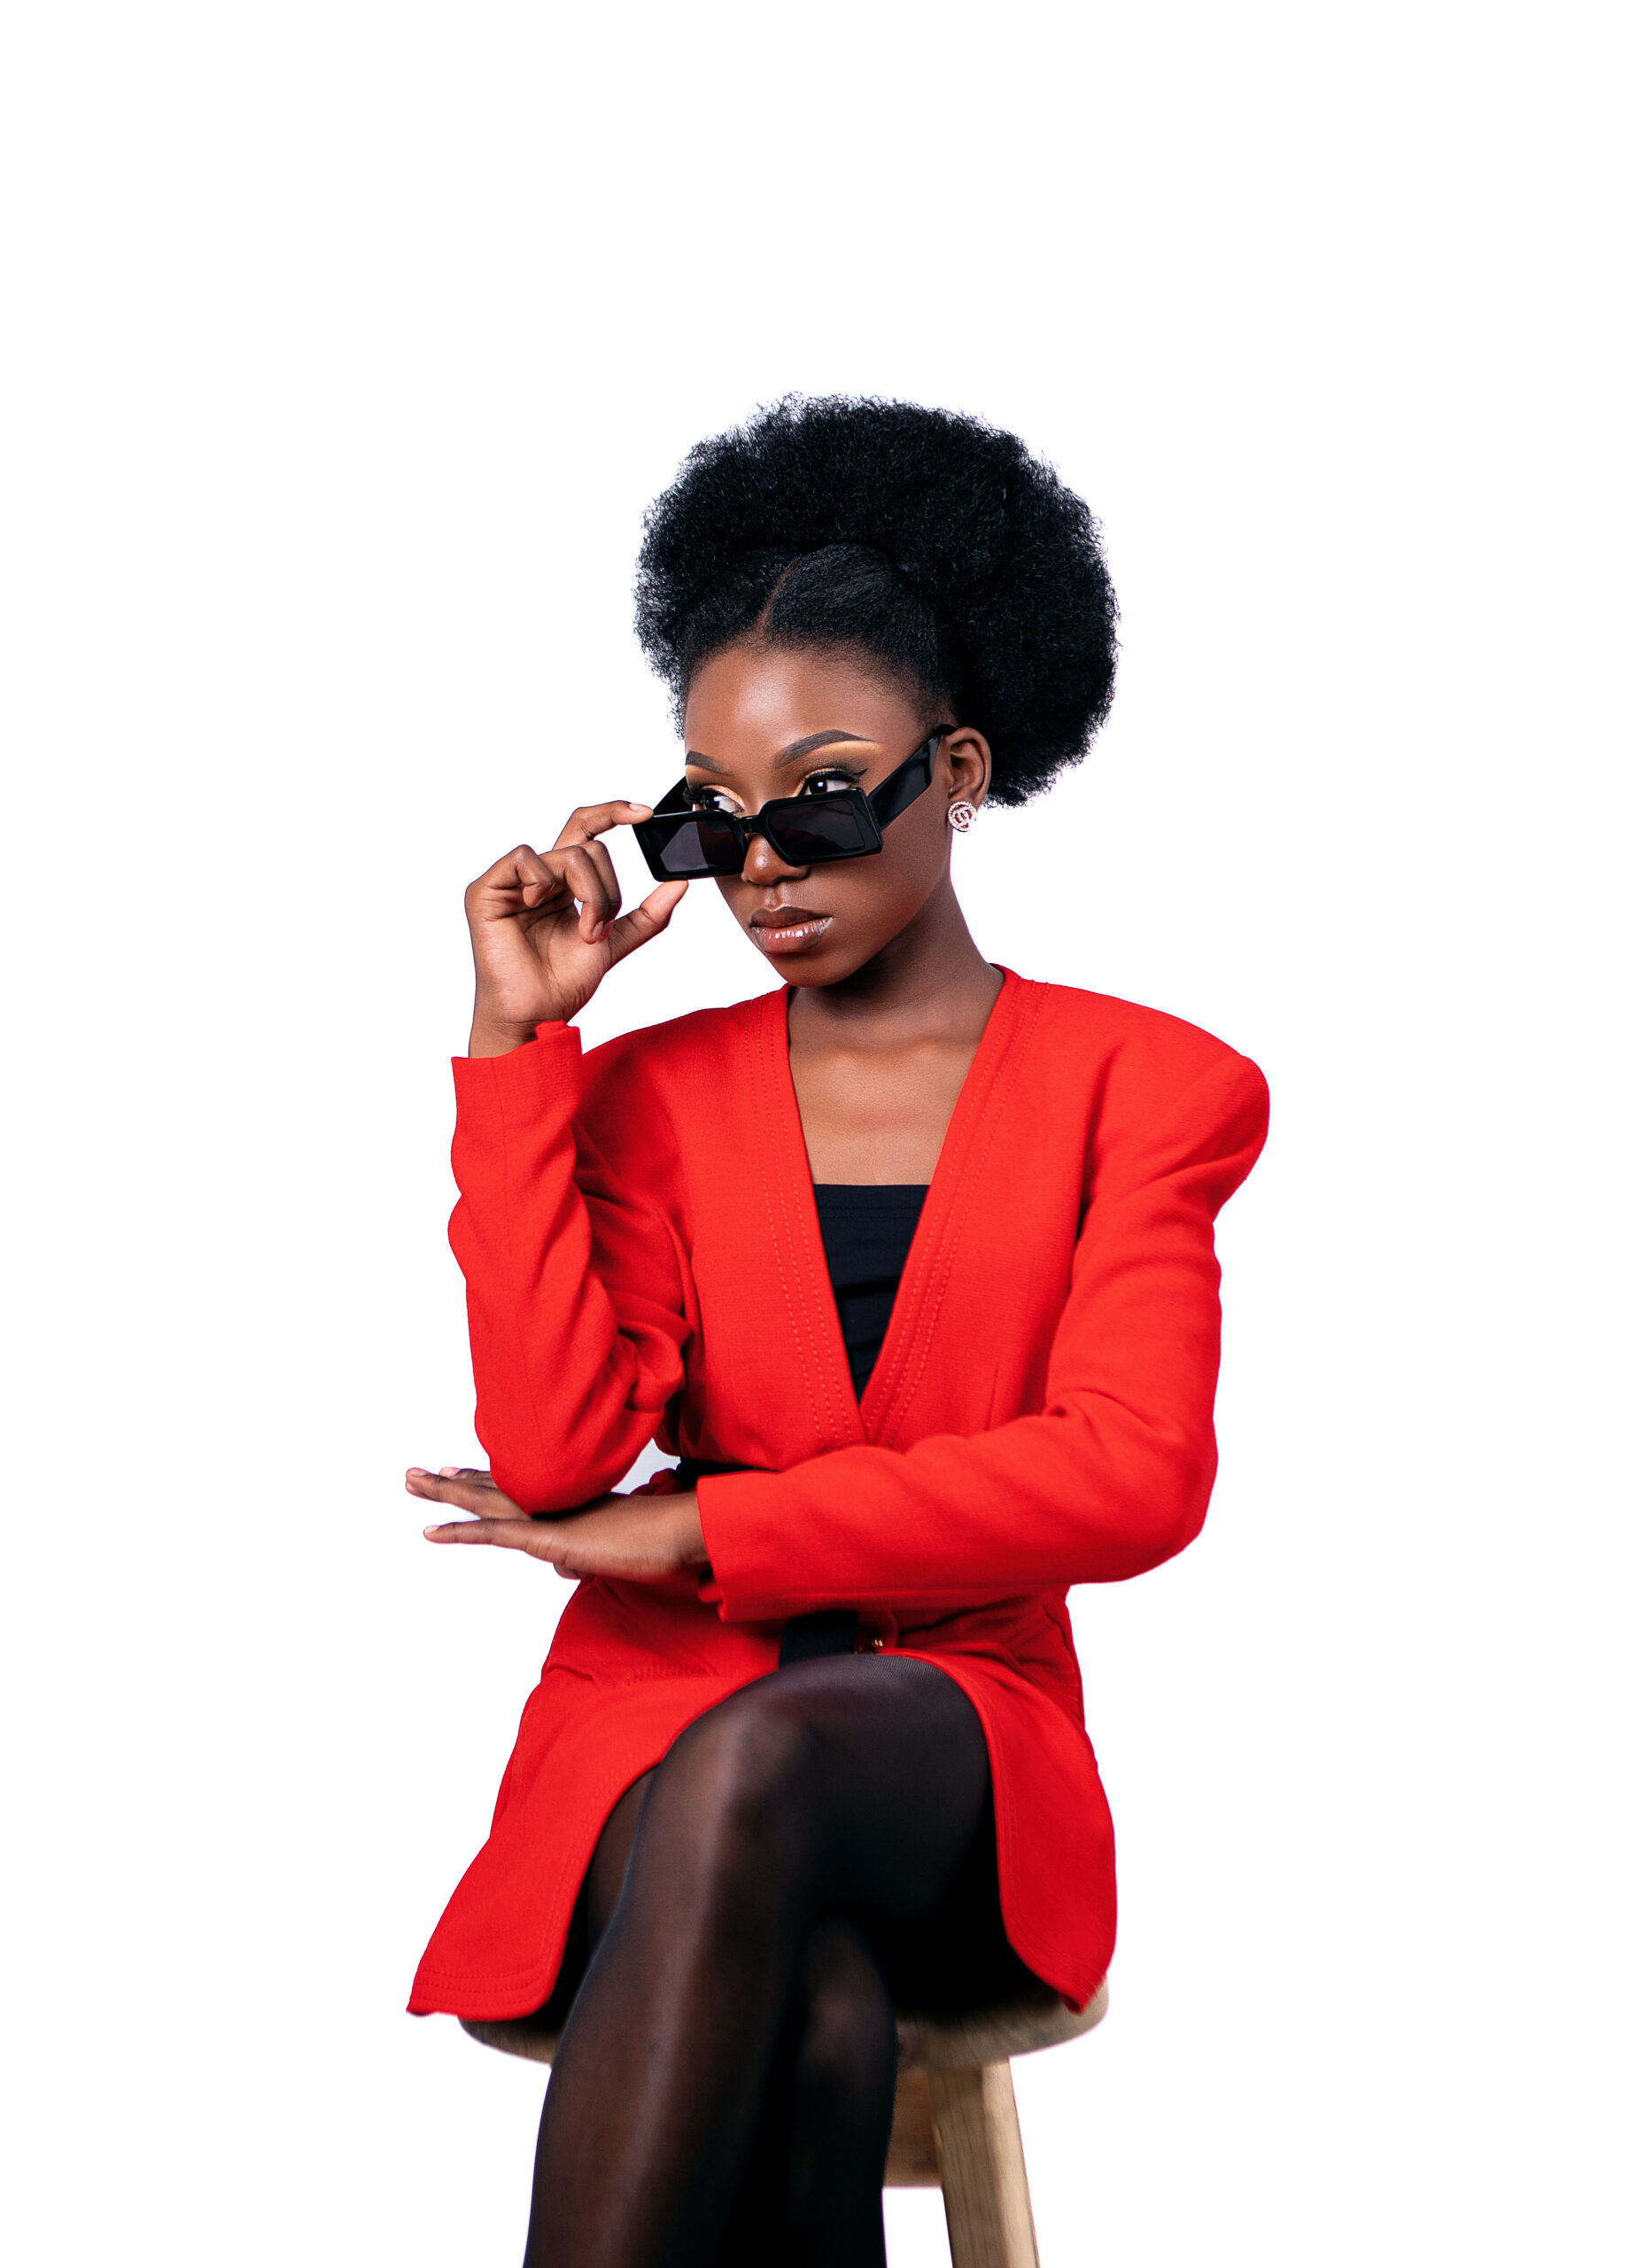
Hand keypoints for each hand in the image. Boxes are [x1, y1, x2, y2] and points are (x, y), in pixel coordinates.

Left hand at [407, 1466, 707, 1580]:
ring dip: (442, 1493)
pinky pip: (491, 1534)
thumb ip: (584, 1557)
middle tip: (417, 1474)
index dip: (482, 1480)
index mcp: (567, 1500)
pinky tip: (430, 1531)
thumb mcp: (612, 1553)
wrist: (678, 1534)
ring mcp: (547, 1515)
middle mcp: (551, 1499)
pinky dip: (459, 1532)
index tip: (456, 1472)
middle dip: (451, 1482)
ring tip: (410, 1482)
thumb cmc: (659, 1542)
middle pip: (491, 1487)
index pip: (515, 1489)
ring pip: (482, 1501)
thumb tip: (563, 1568)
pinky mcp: (545, 1537)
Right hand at [464, 804, 688, 1054]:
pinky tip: (537, 908)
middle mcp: (539, 878)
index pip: (587, 831)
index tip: (645, 814)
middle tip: (600, 929)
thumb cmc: (564, 984)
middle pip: (588, 848)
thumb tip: (680, 884)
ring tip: (582, 932)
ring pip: (567, 854)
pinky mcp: (486, 890)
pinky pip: (523, 858)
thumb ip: (648, 916)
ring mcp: (511, 882)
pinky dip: (541, 882)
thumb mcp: (616, 944)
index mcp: (564, 884)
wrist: (538, 1015)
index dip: (613, 813)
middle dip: (606, 890)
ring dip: (587, 895)